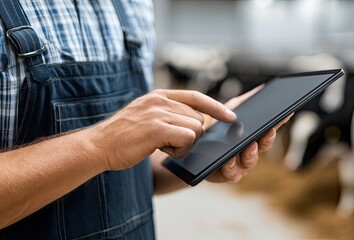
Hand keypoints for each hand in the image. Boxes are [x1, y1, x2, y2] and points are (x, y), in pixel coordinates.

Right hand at [90, 89, 235, 170]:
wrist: (99, 145)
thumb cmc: (124, 137)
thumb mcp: (146, 116)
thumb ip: (168, 114)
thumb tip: (196, 124)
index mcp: (159, 95)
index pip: (196, 97)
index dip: (216, 107)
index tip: (231, 116)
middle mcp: (161, 100)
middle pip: (199, 118)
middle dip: (190, 135)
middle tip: (168, 143)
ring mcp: (159, 113)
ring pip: (195, 129)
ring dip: (184, 144)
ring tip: (162, 146)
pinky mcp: (157, 128)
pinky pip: (187, 139)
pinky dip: (179, 150)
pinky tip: (161, 150)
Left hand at [205, 86, 292, 182]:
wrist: (194, 144)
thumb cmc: (216, 128)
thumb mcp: (229, 111)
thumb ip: (245, 101)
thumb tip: (262, 89)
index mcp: (253, 137)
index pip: (269, 129)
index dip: (278, 123)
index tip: (284, 114)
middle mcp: (250, 152)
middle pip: (263, 147)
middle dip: (267, 139)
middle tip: (268, 130)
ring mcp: (239, 165)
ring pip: (250, 161)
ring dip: (251, 153)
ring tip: (249, 145)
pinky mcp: (224, 175)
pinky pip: (231, 173)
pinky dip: (230, 166)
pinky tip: (227, 159)